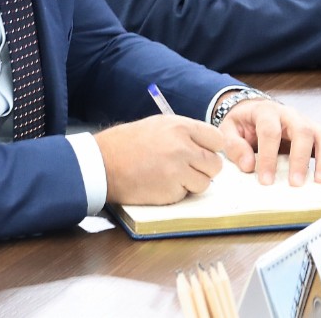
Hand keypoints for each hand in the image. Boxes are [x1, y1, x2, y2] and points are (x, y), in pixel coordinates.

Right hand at [95, 115, 224, 204]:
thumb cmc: (128, 143)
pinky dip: (177, 193)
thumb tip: (207, 148)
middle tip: (186, 169)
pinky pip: (187, 195)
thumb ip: (185, 134)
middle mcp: (183, 147)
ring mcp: (178, 170)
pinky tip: (160, 184)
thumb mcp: (158, 126)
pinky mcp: (171, 190)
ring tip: (170, 176)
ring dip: (191, 183)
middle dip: (204, 169)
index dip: (210, 149)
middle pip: (215, 164)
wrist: (103, 163)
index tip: (201, 153)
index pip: (217, 140)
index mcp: (181, 127)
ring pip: (205, 183)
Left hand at [214, 96, 320, 188]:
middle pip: (302, 131)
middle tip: (295, 184)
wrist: (255, 111)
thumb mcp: (229, 129)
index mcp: (267, 112)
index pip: (270, 131)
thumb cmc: (243, 123)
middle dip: (300, 159)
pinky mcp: (317, 135)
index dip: (269, 156)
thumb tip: (249, 166)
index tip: (266, 181)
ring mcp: (308, 123)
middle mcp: (291, 115)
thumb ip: (234, 145)